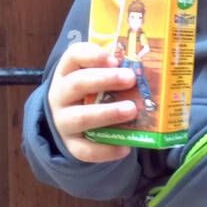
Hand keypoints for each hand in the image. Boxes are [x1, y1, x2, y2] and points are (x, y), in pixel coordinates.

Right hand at [46, 41, 140, 161]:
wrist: (68, 122)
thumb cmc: (89, 93)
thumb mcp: (93, 76)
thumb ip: (112, 70)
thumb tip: (146, 68)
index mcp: (67, 72)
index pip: (73, 56)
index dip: (93, 56)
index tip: (115, 59)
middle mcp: (60, 95)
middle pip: (78, 83)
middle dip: (105, 80)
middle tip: (130, 78)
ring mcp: (63, 121)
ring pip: (81, 117)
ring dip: (108, 113)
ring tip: (132, 110)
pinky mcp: (70, 144)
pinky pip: (85, 150)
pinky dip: (106, 150)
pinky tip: (125, 147)